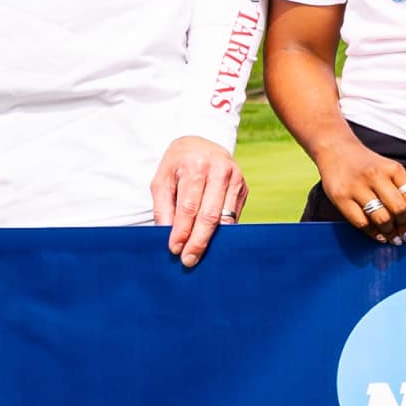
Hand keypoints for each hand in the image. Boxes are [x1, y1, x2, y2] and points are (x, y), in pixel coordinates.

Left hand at [154, 134, 246, 264]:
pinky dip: (223, 232)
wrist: (200, 145)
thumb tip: (167, 236)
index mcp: (196, 166)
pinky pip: (234, 217)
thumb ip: (163, 207)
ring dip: (212, 241)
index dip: (182, 231)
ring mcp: (236, 178)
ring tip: (199, 256)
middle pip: (210, 215)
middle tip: (188, 260)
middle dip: (198, 241)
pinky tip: (213, 243)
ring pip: (225, 219)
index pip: (189, 207)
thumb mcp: (162, 180)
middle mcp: (219, 170)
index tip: (175, 249)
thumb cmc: (177, 166)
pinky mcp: (244, 187)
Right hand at [318, 138, 405, 243]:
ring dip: (390, 233)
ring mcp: (357, 186)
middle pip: (399, 210)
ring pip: (382, 219)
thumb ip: (401, 192)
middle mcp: (376, 176)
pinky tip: (378, 234)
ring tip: (392, 237)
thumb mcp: (388, 169)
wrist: (335, 148)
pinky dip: (373, 233)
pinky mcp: (341, 197)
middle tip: (405, 236)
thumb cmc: (365, 164)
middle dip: (405, 228)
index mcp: (393, 169)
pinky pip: (362, 223)